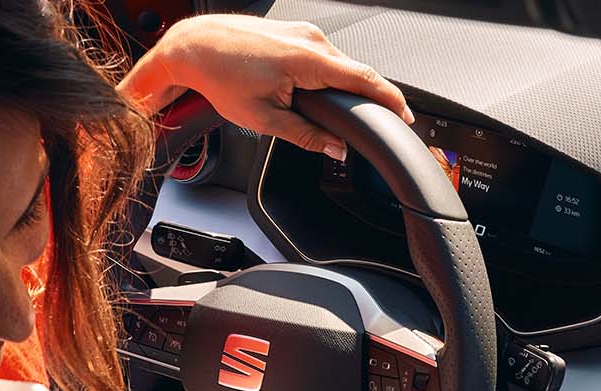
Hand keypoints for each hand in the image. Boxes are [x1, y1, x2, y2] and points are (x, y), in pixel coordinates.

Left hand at [121, 15, 412, 159]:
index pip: (365, 79)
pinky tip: (314, 91)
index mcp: (308, 59)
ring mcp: (305, 31)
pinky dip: (328, 76)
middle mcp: (312, 39)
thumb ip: (306, 136)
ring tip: (335, 111)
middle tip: (375, 123)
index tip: (406, 116)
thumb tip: (336, 149)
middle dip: (367, 98)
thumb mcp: (264, 119)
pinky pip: (324, 57)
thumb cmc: (220, 77)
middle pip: (356, 73)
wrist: (195, 47)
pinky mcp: (297, 31)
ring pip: (339, 65)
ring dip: (342, 87)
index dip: (391, 100)